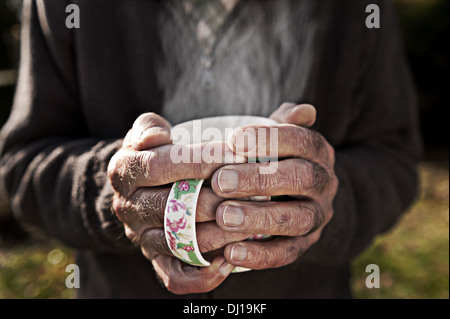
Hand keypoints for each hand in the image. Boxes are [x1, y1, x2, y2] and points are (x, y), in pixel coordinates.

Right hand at [107, 113, 247, 293]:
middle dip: (217, 195)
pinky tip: (229, 262)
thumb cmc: (154, 155)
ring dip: (220, 232)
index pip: (159, 165)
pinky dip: (203, 275)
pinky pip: (176, 277)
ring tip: (255, 218)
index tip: (235, 153)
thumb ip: (150, 126)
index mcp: (123, 172)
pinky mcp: (157, 260)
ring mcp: (142, 237)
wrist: (139, 190)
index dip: (198, 159)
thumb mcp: (146, 132)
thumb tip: (159, 134)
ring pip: (180, 242)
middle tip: (254, 186)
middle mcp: (128, 208)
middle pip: (173, 205)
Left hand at [211, 103, 337, 269]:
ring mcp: (317, 216)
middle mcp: (324, 183)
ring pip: (296, 219)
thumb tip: (303, 110)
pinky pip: (288, 253)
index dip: (269, 139)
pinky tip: (230, 253)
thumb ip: (285, 123)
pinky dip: (260, 255)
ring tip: (223, 216)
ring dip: (258, 218)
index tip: (234, 141)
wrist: (302, 195)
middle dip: (259, 179)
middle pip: (301, 178)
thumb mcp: (282, 137)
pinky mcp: (306, 245)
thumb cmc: (279, 159)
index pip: (302, 141)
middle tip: (220, 181)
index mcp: (317, 153)